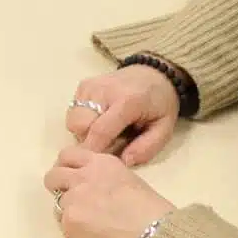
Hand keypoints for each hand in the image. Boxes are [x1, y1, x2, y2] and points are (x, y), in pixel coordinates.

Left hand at [45, 147, 176, 237]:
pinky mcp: (69, 220)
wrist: (153, 234)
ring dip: (69, 210)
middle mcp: (83, 175)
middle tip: (72, 200)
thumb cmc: (151, 210)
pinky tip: (92, 235)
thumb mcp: (128, 180)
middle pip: (53, 176)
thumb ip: (104, 178)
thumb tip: (92, 188)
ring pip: (58, 201)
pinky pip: (63, 223)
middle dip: (58, 187)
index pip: (67, 155)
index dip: (66, 167)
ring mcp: (73, 197)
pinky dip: (73, 229)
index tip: (70, 177)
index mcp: (100, 162)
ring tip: (89, 222)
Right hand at [62, 63, 182, 163]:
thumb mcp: (164, 128)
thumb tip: (123, 162)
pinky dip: (83, 120)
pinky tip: (100, 118)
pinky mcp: (83, 85)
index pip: (100, 131)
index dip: (95, 151)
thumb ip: (146, 148)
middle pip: (80, 126)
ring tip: (105, 129)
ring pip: (73, 120)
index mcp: (127, 101)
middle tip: (108, 142)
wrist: (153, 73)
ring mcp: (90, 86)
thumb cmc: (159, 104)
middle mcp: (103, 90)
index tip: (96, 163)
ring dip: (85, 131)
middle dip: (90, 140)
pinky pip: (73, 112)